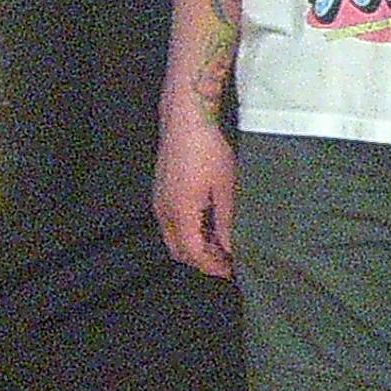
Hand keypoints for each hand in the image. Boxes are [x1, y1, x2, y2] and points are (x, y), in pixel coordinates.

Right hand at [155, 112, 238, 276]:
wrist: (186, 119)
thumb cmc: (206, 147)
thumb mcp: (225, 186)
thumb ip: (227, 220)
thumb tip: (231, 246)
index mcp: (179, 211)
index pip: (192, 253)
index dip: (212, 266)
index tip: (231, 270)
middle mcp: (163, 210)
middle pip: (179, 250)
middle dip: (202, 260)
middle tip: (228, 261)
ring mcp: (159, 201)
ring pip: (174, 237)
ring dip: (196, 245)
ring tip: (224, 243)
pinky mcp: (161, 192)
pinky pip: (172, 223)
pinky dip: (189, 231)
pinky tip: (210, 224)